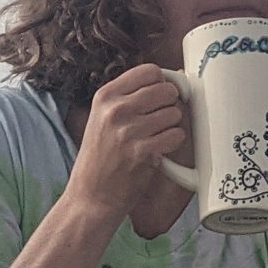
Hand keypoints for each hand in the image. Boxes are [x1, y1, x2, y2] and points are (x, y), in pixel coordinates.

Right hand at [67, 64, 187, 216]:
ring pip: (174, 113)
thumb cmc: (100, 159)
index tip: (163, 95)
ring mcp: (128, 130)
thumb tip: (171, 82)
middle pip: (166, 90)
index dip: (163, 82)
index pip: (150, 71)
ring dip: (171, 127)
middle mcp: (115, 109)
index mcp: (105, 96)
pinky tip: (159, 151)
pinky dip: (173, 144)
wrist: (90, 197)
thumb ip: (130, 99)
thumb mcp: (103, 119)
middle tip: (160, 121)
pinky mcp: (141, 151)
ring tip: (155, 139)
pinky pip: (176, 135)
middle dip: (170, 105)